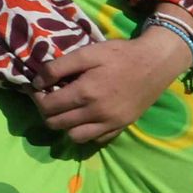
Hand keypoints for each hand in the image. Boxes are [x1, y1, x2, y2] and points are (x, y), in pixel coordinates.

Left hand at [37, 18, 192, 146]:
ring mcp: (111, 123)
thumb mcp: (87, 53)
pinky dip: (85, 132)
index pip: (48, 107)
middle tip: (49, 98)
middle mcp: (96, 113)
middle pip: (57, 124)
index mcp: (86, 93)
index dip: (37, 98)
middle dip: (47, 112)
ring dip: (64, 125)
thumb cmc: (120, 55)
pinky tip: (85, 117)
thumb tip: (36, 83)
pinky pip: (96, 139)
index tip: (37, 89)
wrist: (156, 63)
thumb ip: (58, 67)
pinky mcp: (122, 126)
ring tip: (66, 109)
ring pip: (74, 136)